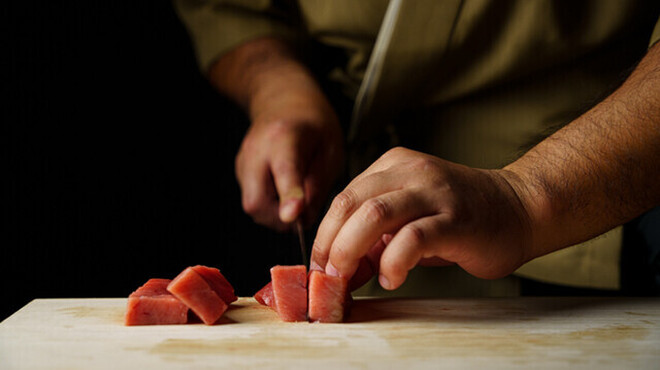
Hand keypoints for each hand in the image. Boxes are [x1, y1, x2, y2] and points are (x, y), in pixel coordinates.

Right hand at [209, 38, 343, 230]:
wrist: (283, 100)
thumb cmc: (313, 123)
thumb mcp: (330, 149)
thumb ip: (318, 184)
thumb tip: (305, 219)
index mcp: (284, 137)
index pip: (284, 171)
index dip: (289, 195)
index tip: (294, 214)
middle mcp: (256, 150)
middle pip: (256, 201)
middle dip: (280, 219)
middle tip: (303, 213)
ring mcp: (244, 162)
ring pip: (252, 206)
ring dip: (276, 215)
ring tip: (297, 198)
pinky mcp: (240, 171)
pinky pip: (253, 200)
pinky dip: (270, 206)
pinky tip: (285, 192)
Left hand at [310, 147, 533, 289]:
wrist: (519, 209)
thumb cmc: (460, 219)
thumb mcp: (409, 221)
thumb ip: (374, 240)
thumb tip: (339, 272)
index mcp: (394, 165)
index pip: (343, 197)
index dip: (324, 235)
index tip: (319, 267)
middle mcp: (411, 171)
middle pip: (349, 202)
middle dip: (329, 244)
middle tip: (327, 276)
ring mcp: (434, 192)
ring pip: (374, 215)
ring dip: (350, 251)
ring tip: (348, 278)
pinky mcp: (455, 219)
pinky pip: (412, 238)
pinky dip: (393, 263)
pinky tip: (392, 278)